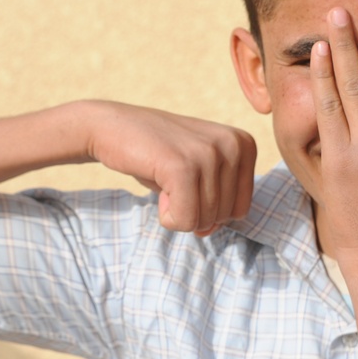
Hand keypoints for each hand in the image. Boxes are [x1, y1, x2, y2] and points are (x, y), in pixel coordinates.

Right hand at [85, 101, 256, 234]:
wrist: (112, 127)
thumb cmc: (157, 155)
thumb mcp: (198, 176)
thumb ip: (216, 205)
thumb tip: (209, 230)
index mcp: (245, 144)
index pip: (240, 210)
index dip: (208, 208)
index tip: (187, 180)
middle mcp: (234, 144)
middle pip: (224, 217)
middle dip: (193, 211)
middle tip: (171, 179)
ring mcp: (209, 153)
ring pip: (205, 221)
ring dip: (177, 211)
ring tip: (163, 178)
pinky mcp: (182, 165)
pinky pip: (185, 220)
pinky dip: (167, 216)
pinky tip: (157, 185)